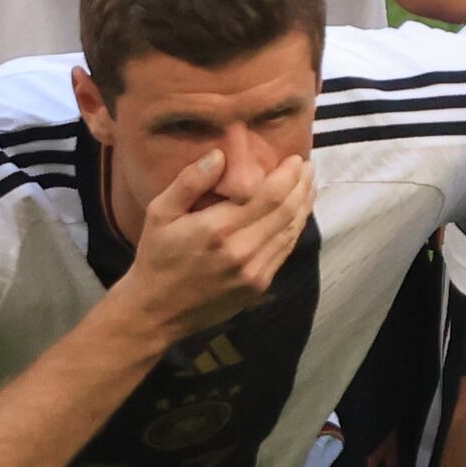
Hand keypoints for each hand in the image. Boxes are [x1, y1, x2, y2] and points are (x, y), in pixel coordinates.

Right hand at [106, 148, 315, 340]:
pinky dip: (294, 229)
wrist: (156, 312)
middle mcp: (241, 250)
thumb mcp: (159, 213)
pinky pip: (284, 251)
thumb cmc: (156, 258)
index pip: (268, 195)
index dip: (287, 175)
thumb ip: (189, 182)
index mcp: (218, 229)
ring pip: (290, 232)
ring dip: (303, 206)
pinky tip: (296, 216)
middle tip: (307, 167)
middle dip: (301, 186)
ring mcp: (253, 272)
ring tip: (309, 186)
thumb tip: (219, 155)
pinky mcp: (257, 285)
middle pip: (286, 211)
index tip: (295, 159)